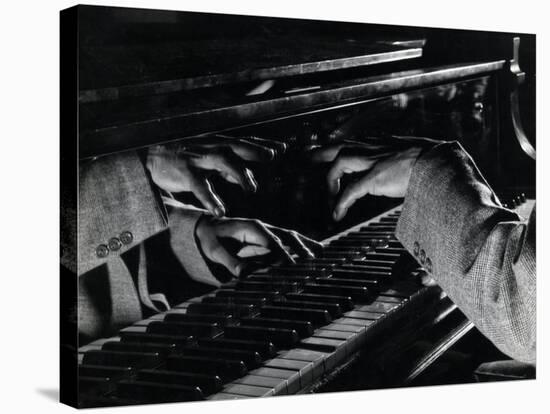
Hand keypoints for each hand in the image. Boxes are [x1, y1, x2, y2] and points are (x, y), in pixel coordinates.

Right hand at [146, 136, 282, 216]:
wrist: (150, 157)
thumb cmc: (183, 159)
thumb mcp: (207, 161)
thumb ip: (227, 168)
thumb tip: (246, 177)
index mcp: (216, 144)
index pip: (243, 142)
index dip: (262, 144)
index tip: (282, 148)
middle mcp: (209, 147)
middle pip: (236, 146)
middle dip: (255, 150)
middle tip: (272, 156)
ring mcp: (197, 158)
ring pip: (222, 160)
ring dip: (239, 173)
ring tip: (252, 189)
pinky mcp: (184, 172)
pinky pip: (200, 185)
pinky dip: (211, 198)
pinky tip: (221, 210)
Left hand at [196, 216, 322, 277]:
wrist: (208, 226)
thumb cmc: (211, 238)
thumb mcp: (215, 250)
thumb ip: (229, 261)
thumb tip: (243, 273)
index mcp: (251, 227)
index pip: (270, 242)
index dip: (281, 254)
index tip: (291, 266)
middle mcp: (263, 227)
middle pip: (286, 237)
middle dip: (299, 249)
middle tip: (311, 262)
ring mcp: (268, 231)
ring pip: (292, 237)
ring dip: (306, 246)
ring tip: (321, 255)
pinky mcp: (270, 237)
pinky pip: (290, 240)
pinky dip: (304, 244)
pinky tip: (318, 250)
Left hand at [310, 136, 439, 220]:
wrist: (440, 162)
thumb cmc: (427, 161)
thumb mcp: (405, 154)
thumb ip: (391, 159)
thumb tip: (389, 169)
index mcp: (379, 143)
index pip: (350, 142)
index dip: (336, 149)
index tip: (327, 155)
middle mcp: (372, 148)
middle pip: (337, 146)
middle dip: (320, 155)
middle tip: (308, 164)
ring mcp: (372, 161)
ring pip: (339, 164)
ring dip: (331, 181)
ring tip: (330, 198)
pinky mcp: (375, 177)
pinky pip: (350, 191)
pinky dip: (341, 203)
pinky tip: (337, 214)